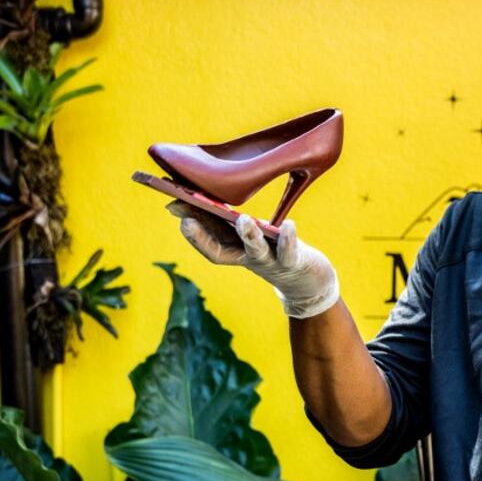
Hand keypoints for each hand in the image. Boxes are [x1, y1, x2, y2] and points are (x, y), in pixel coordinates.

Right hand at [167, 201, 339, 318]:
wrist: (307, 281)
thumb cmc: (272, 249)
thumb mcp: (246, 234)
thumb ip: (222, 220)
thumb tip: (188, 199)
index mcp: (234, 250)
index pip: (207, 241)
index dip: (190, 228)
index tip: (173, 208)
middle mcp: (248, 257)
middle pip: (223, 249)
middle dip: (203, 236)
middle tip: (186, 219)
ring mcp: (270, 262)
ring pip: (256, 250)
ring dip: (248, 236)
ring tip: (242, 219)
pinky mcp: (294, 263)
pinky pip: (290, 252)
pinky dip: (288, 240)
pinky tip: (289, 224)